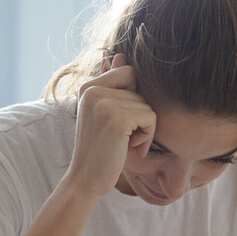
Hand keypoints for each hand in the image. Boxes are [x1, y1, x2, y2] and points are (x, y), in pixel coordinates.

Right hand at [66, 54, 155, 198]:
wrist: (85, 180)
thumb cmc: (100, 151)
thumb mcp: (106, 115)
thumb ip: (114, 86)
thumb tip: (120, 54)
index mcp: (88, 86)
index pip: (128, 72)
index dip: (134, 98)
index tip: (120, 123)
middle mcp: (94, 90)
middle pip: (140, 90)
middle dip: (140, 116)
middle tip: (122, 136)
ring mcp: (104, 102)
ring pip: (147, 105)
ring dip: (144, 129)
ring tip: (123, 144)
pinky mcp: (117, 118)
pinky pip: (151, 117)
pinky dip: (146, 137)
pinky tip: (129, 149)